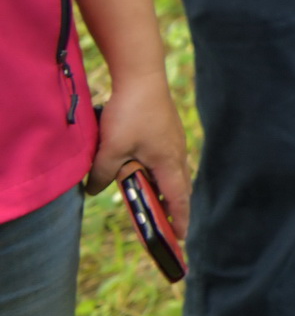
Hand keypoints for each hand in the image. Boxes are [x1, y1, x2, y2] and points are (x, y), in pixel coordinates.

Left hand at [87, 75, 190, 242]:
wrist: (141, 77)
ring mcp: (173, 140)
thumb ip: (101, 174)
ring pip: (171, 172)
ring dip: (163, 188)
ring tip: (151, 200)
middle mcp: (176, 153)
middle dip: (173, 207)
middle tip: (166, 225)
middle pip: (179, 187)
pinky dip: (158, 172)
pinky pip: (165, 159)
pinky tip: (142, 169)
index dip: (179, 219)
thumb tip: (93, 191)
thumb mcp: (110, 149)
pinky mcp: (166, 130)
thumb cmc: (130, 114)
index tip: (179, 238)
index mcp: (168, 162)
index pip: (178, 198)